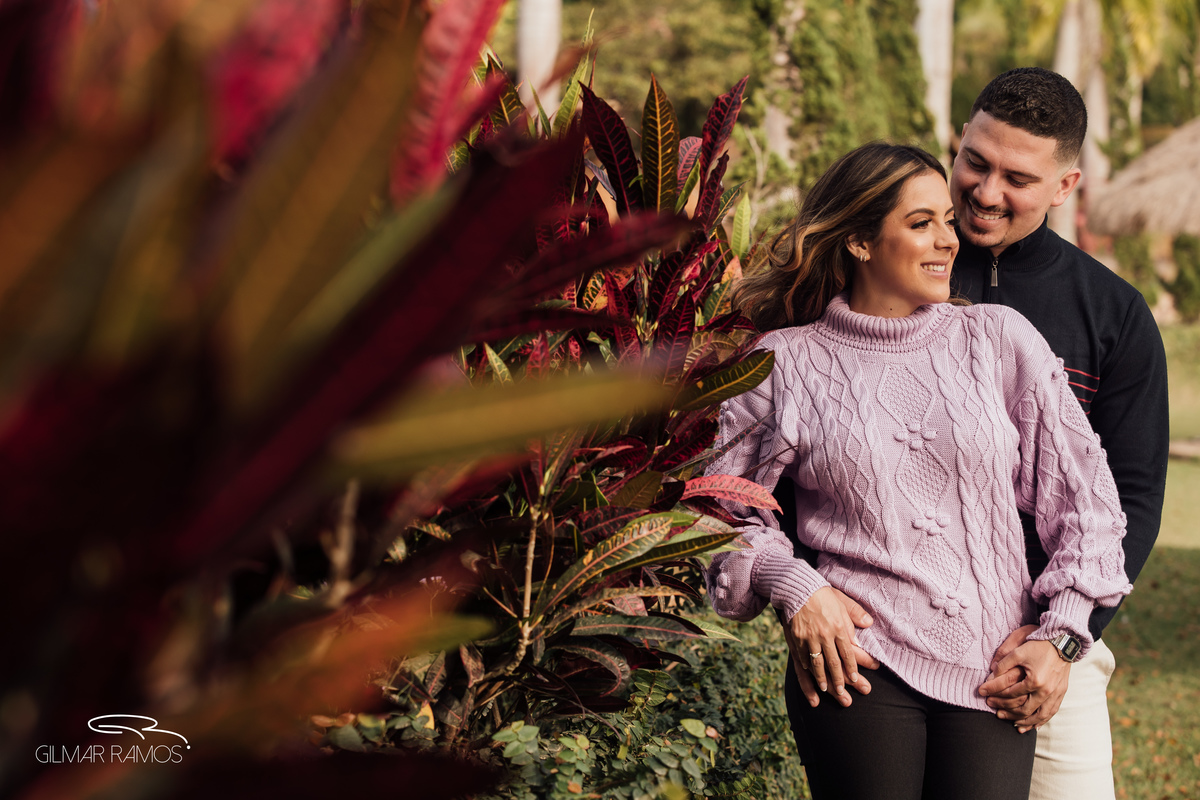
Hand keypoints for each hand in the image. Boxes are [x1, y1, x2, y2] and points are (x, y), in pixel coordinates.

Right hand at [785, 586, 879, 707]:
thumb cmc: (822, 594)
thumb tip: (868, 624)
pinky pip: (801, 658)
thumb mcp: (842, 600)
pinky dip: (806, 669)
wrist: (797, 587)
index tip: (855, 679)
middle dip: (839, 681)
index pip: (848, 653)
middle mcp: (824, 635)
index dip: (852, 668)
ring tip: (826, 690)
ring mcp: (808, 638)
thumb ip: (855, 614)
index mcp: (838, 627)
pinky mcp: (795, 639)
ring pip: (817, 664)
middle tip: (843, 694)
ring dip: (822, 679)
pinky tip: (809, 677)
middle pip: (833, 663)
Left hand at [978, 636, 1070, 732]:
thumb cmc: (1039, 645)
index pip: (1010, 693)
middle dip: (1008, 712)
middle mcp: (1046, 691)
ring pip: (1039, 716)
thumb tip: (990, 675)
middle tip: (995, 712)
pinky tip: (1033, 726)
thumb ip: (1003, 664)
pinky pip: (1051, 712)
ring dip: (1025, 722)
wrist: (1063, 641)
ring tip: (1012, 723)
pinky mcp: (1061, 693)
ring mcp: (1055, 694)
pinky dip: (1041, 721)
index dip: (995, 694)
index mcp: (1034, 681)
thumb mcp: (1018, 651)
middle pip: (1024, 709)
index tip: (983, 694)